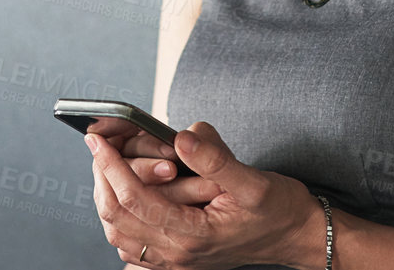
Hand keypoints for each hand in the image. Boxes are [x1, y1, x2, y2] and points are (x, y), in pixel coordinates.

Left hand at [85, 121, 322, 269]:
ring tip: (110, 167)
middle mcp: (178, 254)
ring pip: (119, 235)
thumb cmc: (278, 209)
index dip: (111, 165)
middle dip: (103, 178)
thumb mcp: (252, 179)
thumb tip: (181, 136)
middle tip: (102, 147)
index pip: (134, 199)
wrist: (296, 236)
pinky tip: (126, 201)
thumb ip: (214, 159)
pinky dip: (121, 224)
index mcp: (192, 235)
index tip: (97, 139)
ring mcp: (176, 261)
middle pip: (116, 218)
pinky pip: (134, 249)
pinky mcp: (178, 259)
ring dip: (108, 199)